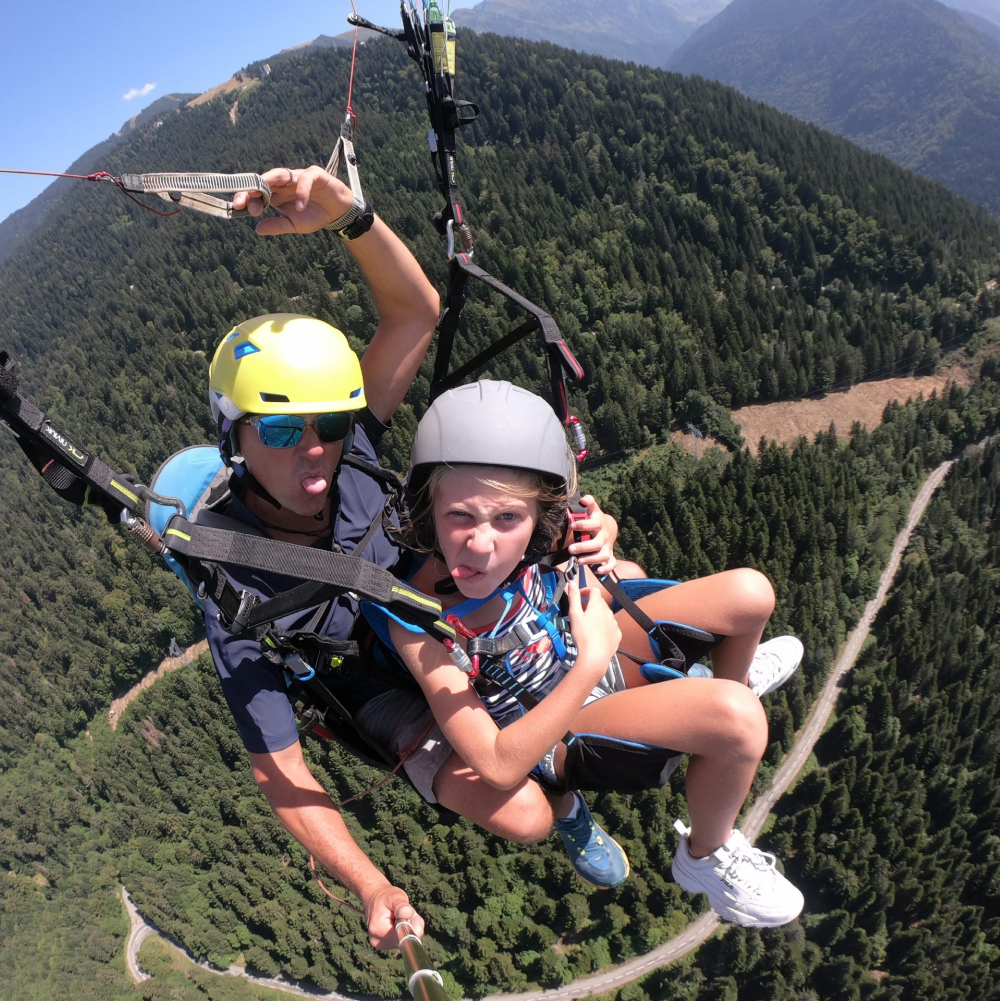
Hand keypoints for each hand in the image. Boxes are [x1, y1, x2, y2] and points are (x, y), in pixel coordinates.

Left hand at [233, 165, 360, 235]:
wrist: (338, 212)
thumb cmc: (315, 215)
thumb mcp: (294, 224)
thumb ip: (277, 225)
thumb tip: (257, 229)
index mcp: (277, 193)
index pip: (257, 192)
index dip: (247, 198)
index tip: (238, 208)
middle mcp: (284, 183)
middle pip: (264, 181)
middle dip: (252, 189)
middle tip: (241, 201)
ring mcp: (298, 177)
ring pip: (279, 173)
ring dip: (268, 181)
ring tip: (261, 194)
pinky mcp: (315, 175)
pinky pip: (305, 180)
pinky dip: (301, 192)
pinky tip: (299, 207)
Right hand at [362, 883, 424, 949]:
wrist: (374, 897)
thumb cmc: (385, 896)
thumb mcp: (395, 896)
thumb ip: (402, 906)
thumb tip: (408, 914)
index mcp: (378, 930)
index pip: (403, 938)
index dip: (413, 927)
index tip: (411, 913)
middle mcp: (377, 941)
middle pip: (405, 940)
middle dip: (410, 926)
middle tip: (405, 912)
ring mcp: (381, 944)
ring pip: (404, 940)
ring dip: (407, 928)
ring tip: (399, 915)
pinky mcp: (384, 944)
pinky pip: (400, 940)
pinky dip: (403, 931)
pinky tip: (397, 921)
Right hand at [566, 578, 621, 682]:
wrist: (595, 657)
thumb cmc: (583, 637)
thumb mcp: (574, 615)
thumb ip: (573, 597)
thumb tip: (572, 583)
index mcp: (597, 606)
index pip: (594, 590)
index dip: (585, 591)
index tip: (579, 596)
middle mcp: (608, 612)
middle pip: (599, 602)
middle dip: (589, 604)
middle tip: (579, 612)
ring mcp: (614, 624)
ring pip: (605, 614)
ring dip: (597, 615)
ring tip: (587, 625)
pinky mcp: (617, 634)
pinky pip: (610, 626)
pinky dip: (603, 626)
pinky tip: (596, 634)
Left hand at [567, 495, 617, 574]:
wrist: (609, 527)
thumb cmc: (595, 518)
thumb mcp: (593, 510)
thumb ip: (588, 503)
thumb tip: (583, 499)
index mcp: (599, 524)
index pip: (593, 524)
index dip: (583, 524)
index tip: (572, 525)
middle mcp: (604, 536)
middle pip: (596, 543)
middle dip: (584, 547)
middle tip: (571, 549)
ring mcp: (607, 546)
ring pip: (603, 555)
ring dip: (591, 559)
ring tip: (579, 561)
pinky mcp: (610, 554)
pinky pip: (612, 563)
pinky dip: (607, 568)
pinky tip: (598, 571)